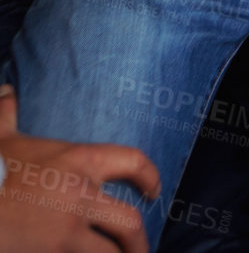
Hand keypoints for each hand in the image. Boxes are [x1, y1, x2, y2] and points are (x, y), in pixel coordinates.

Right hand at [0, 87, 159, 251]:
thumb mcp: (2, 137)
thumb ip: (8, 113)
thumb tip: (6, 91)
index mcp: (79, 161)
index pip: (132, 161)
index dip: (149, 176)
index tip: (154, 190)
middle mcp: (82, 195)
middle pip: (130, 223)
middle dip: (140, 242)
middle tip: (141, 250)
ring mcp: (68, 231)